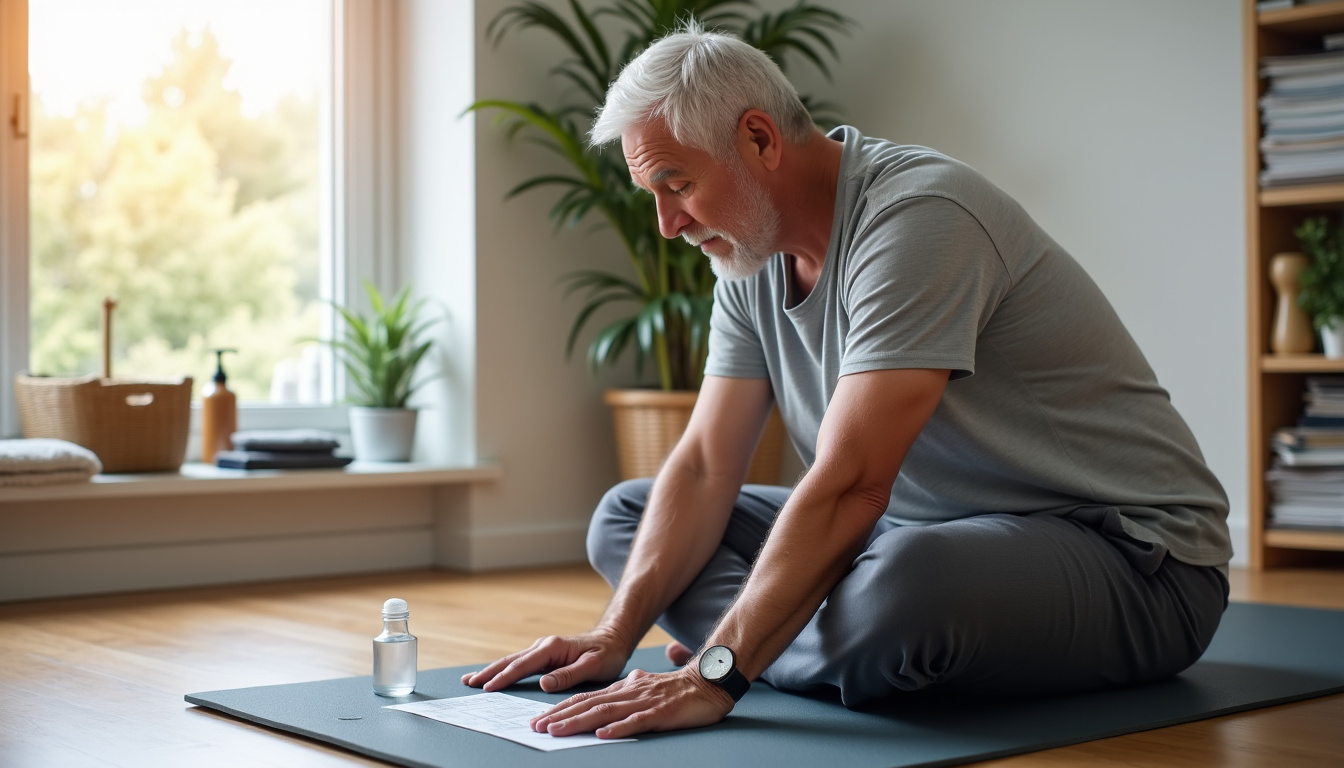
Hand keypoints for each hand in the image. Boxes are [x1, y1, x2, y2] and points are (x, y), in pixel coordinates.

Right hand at [460, 629, 630, 692]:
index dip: (505, 677)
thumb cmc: (606, 654)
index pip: (523, 664)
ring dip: (492, 670)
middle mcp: (544, 646)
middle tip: (468, 683)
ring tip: (471, 679)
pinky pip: (519, 664)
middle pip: (511, 661)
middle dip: (489, 672)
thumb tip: (544, 682)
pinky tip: (493, 675)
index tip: (488, 688)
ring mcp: (542, 650)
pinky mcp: (544, 656)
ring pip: (512, 661)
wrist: (613, 640)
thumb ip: (569, 674)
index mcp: (553, 647)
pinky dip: (503, 670)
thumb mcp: (593, 666)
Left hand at [529, 666, 735, 739]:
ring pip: (605, 712)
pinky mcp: (661, 713)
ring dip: (578, 722)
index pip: (587, 697)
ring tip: (557, 731)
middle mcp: (629, 692)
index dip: (562, 708)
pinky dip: (618, 728)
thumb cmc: (678, 689)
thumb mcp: (646, 686)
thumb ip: (628, 691)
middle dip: (560, 716)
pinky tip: (602, 734)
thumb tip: (611, 697)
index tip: (541, 719)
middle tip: (536, 727)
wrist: (710, 682)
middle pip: (589, 704)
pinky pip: (637, 722)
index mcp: (625, 687)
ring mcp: (644, 702)